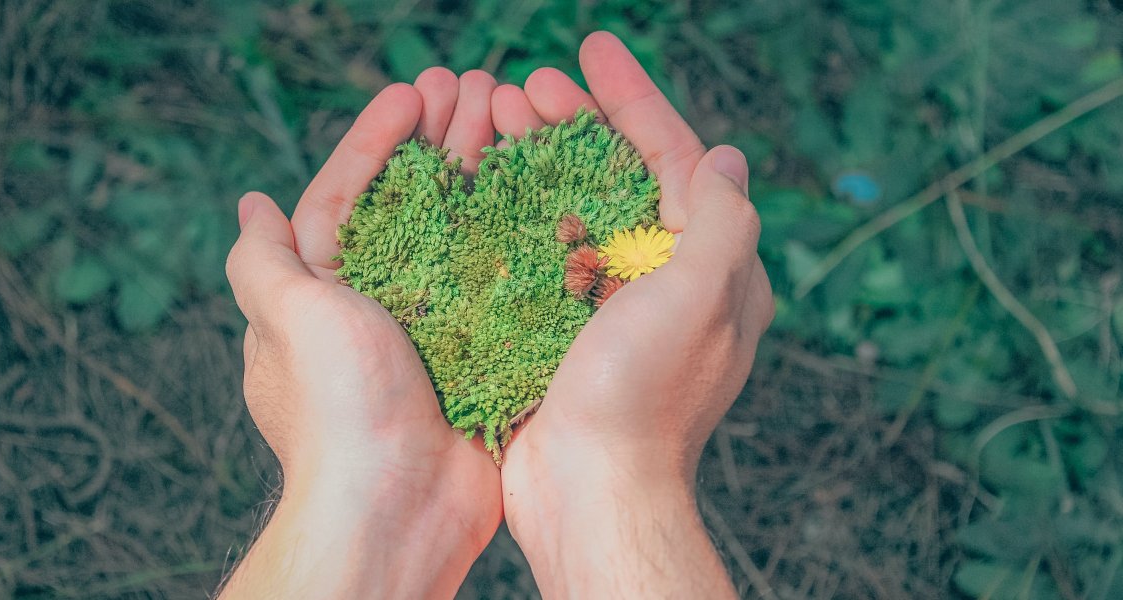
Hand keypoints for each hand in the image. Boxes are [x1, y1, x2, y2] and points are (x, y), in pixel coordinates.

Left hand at [220, 70, 502, 598]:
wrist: (398, 508)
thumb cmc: (338, 410)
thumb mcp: (288, 320)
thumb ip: (263, 261)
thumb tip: (250, 205)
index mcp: (323, 295)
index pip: (346, 196)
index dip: (377, 140)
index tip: (413, 93)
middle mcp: (376, 309)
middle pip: (410, 206)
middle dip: (439, 145)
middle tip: (476, 89)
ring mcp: (432, 332)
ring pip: (461, 235)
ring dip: (482, 175)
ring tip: (512, 120)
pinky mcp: (480, 355)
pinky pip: (501, 283)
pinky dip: (518, 237)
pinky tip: (543, 195)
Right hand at [494, 32, 773, 597]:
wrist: (588, 491)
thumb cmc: (643, 397)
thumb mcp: (699, 297)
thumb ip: (720, 221)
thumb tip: (727, 157)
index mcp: (711, 269)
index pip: (677, 159)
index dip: (635, 99)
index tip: (592, 48)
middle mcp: (666, 281)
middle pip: (620, 177)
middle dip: (576, 124)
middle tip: (524, 85)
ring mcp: (612, 306)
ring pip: (576, 210)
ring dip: (537, 161)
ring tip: (493, 118)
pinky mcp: (564, 330)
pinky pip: (543, 254)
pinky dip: (516, 215)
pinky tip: (483, 186)